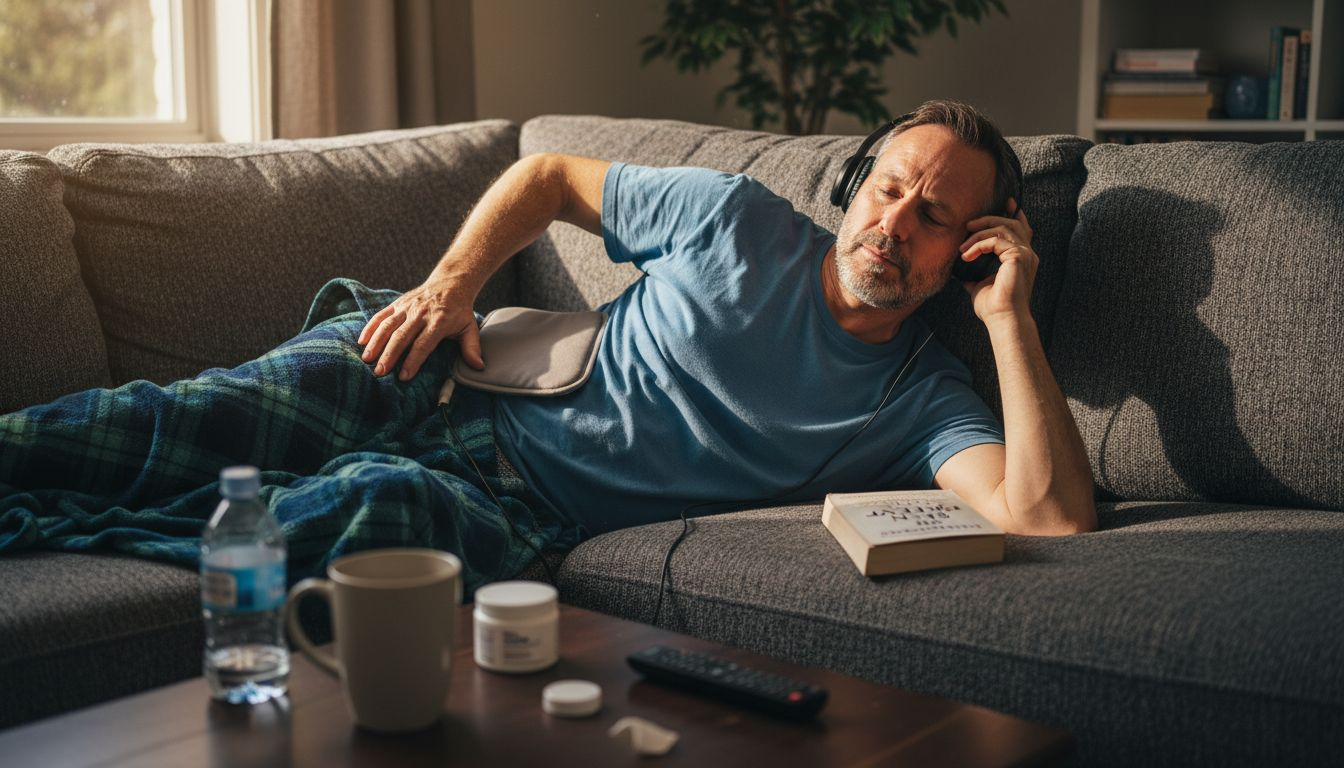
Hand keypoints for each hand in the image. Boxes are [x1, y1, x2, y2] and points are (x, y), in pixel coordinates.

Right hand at [357, 276, 484, 380]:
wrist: (450, 283)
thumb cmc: (459, 310)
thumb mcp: (469, 328)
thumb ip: (471, 348)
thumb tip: (478, 367)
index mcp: (438, 322)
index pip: (423, 344)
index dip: (413, 360)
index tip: (404, 376)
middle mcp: (420, 314)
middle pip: (401, 337)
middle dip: (389, 355)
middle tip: (379, 372)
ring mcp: (407, 308)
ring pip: (388, 326)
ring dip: (376, 343)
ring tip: (367, 360)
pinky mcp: (397, 303)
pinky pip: (381, 315)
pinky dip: (370, 328)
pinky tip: (362, 342)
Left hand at [957, 200, 1036, 323]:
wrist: (1003, 320)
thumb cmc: (994, 308)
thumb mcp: (980, 287)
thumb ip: (974, 276)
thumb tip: (961, 274)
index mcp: (1021, 259)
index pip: (1021, 230)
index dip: (1014, 215)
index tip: (1005, 203)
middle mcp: (1027, 254)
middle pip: (1012, 223)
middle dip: (990, 219)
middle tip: (969, 224)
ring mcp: (1025, 254)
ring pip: (1004, 228)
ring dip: (980, 233)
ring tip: (963, 245)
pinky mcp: (1018, 257)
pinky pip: (996, 240)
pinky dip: (979, 245)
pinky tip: (967, 255)